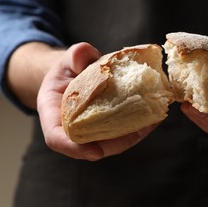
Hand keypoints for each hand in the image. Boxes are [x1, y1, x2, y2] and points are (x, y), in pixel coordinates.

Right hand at [37, 42, 157, 160]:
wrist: (76, 73)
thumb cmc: (69, 68)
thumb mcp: (67, 59)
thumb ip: (74, 55)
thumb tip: (84, 54)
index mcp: (53, 114)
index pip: (57, 137)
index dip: (73, 148)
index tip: (94, 152)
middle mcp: (72, 128)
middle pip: (91, 146)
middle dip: (116, 143)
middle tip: (139, 131)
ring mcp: (92, 129)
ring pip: (111, 142)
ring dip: (133, 135)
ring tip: (153, 120)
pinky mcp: (108, 126)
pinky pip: (122, 132)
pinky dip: (139, 126)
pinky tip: (155, 115)